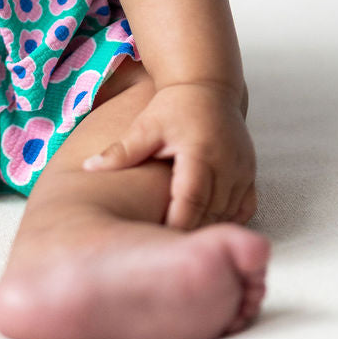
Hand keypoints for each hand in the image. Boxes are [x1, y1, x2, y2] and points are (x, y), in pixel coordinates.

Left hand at [82, 80, 257, 231]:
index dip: (177, 225)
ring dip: (207, 230)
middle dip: (190, 235)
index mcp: (200, 153)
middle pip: (211, 213)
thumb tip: (88, 167)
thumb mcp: (145, 127)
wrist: (207, 86)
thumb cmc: (173, 107)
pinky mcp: (250, 173)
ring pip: (228, 214)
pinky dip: (226, 221)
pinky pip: (244, 208)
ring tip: (181, 246)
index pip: (191, 200)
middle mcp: (227, 164)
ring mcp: (243, 170)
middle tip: (166, 253)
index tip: (157, 243)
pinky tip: (205, 228)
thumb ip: (120, 151)